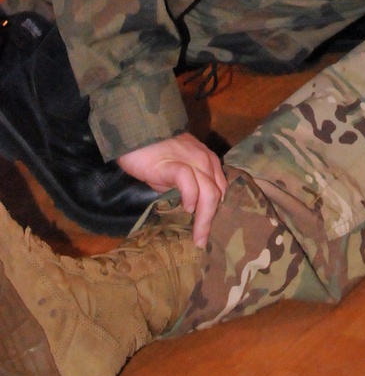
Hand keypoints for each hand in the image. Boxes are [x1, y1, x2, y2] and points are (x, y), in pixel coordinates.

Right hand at [118, 133, 227, 247]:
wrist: (135, 133)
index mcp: (208, 162)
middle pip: (216, 193)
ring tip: (198, 236)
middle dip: (211, 220)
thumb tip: (190, 208)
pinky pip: (189, 181)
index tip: (207, 230)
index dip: (215, 211)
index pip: (219, 189)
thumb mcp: (174, 172)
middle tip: (202, 242)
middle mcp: (205, 160)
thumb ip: (186, 186)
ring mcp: (191, 160)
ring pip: (208, 190)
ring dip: (204, 217)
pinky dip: (191, 196)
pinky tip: (186, 208)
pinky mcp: (174, 162)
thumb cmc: (153, 154)